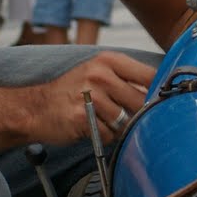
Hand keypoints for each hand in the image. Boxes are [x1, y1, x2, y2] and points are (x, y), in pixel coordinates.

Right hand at [35, 50, 154, 145]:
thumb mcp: (97, 73)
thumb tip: (161, 93)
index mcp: (108, 60)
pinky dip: (105, 136)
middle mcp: (100, 75)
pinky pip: (110, 134)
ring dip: (119, 127)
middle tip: (126, 117)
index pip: (150, 75)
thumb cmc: (70, 92)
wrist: (34, 108)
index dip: (160, 92)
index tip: (163, 102)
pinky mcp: (84, 117)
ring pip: (126, 121)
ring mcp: (92, 96)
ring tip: (103, 121)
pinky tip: (91, 128)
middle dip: (138, 115)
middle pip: (141, 102)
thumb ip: (126, 79)